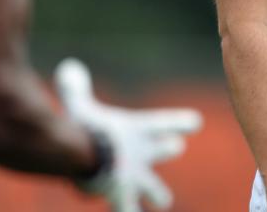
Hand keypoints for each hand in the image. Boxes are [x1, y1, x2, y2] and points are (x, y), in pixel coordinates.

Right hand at [54, 58, 202, 211]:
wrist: (86, 159)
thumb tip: (69, 67)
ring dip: (157, 194)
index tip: (197, 122)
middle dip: (168, 148)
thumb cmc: (84, 127)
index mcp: (136, 129)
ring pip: (155, 191)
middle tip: (176, 146)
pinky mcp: (122, 197)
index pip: (162, 122)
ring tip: (163, 200)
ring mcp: (135, 179)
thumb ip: (74, 88)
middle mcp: (141, 154)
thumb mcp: (79, 104)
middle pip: (164, 149)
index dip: (179, 122)